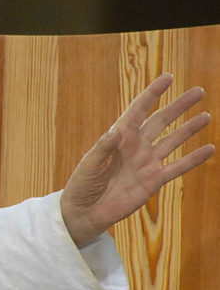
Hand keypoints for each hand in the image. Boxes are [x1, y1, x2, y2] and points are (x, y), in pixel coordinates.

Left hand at [60, 73, 213, 246]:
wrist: (85, 212)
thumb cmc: (82, 184)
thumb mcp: (89, 164)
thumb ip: (103, 148)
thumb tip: (116, 132)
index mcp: (118, 137)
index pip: (138, 110)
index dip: (152, 93)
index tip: (168, 77)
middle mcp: (136, 146)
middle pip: (161, 121)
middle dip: (178, 106)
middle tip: (198, 91)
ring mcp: (146, 162)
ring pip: (173, 140)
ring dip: (189, 128)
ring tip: (205, 115)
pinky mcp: (154, 180)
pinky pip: (177, 167)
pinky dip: (193, 159)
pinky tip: (209, 149)